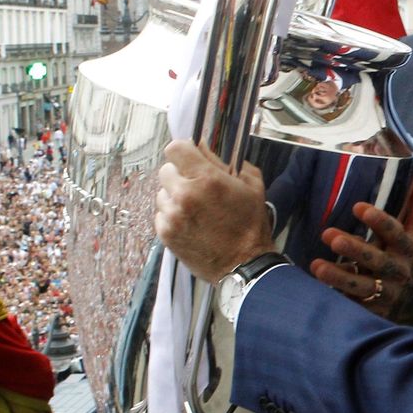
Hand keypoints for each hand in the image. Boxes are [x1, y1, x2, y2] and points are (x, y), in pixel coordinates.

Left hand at [154, 139, 273, 282]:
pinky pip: (161, 214)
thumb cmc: (251, 224)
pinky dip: (172, 216)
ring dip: (175, 197)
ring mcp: (172, 215)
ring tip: (194, 209)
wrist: (244, 264)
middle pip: (165, 170)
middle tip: (196, 186)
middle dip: (180, 175)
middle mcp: (185, 194)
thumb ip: (227, 162)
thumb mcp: (252, 184)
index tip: (189, 157)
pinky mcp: (165, 233)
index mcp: (207, 179)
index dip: (183, 151)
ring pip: (162, 193)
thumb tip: (205, 149)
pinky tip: (190, 223)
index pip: (175, 148)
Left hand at [309, 167, 412, 334]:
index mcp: (409, 248)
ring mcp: (385, 293)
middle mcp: (398, 271)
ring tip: (317, 266)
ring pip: (360, 285)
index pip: (395, 232)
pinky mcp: (372, 310)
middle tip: (330, 235)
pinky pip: (352, 304)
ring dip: (337, 276)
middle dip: (353, 248)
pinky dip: (335, 296)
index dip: (378, 221)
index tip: (359, 207)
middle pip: (375, 259)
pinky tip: (316, 289)